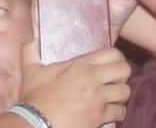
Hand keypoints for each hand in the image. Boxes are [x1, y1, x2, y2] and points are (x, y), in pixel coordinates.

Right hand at [14, 40, 130, 127]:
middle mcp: (94, 80)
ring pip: (125, 92)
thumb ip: (31, 50)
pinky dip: (117, 113)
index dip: (117, 58)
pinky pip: (120, 113)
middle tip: (114, 81)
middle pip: (125, 70)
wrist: (35, 123)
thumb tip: (30, 36)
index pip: (113, 53)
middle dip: (122, 75)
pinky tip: (110, 113)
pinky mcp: (99, 117)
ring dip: (120, 95)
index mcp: (81, 65)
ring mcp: (98, 99)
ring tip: (113, 97)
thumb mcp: (31, 70)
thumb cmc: (34, 97)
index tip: (112, 64)